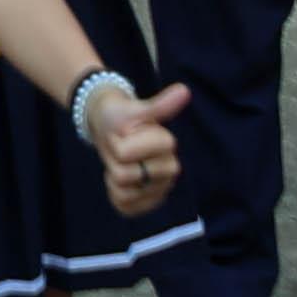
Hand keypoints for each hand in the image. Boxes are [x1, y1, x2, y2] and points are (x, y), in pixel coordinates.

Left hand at [84, 82, 186, 210]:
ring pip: (122, 191)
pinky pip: (124, 207)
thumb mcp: (135, 108)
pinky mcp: (147, 203)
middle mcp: (170, 171)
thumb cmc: (123, 117)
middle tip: (120, 146)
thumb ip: (159, 106)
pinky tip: (119, 180)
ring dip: (112, 173)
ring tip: (120, 160)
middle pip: (123, 174)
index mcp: (168, 147)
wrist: (112, 126)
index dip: (116, 142)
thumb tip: (184, 90)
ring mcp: (159, 189)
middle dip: (114, 158)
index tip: (124, 133)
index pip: (124, 154)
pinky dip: (114, 194)